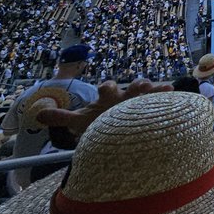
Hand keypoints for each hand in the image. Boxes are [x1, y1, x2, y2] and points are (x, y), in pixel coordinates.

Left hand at [37, 79, 172, 137]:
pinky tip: (176, 98)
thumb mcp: (80, 121)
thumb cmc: (100, 123)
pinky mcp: (155, 108)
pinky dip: (170, 99)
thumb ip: (61, 117)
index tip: (108, 88)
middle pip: (133, 86)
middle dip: (137, 84)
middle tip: (142, 86)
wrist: (120, 128)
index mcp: (109, 96)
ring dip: (157, 91)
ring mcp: (143, 101)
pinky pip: (165, 102)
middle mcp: (127, 96)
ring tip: (166, 89)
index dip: (108, 86)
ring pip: (151, 92)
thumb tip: (37, 113)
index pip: (107, 87)